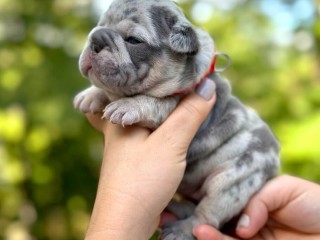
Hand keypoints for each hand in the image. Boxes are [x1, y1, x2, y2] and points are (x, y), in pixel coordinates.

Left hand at [84, 78, 216, 239]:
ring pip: (145, 115)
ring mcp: (125, 142)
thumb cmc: (142, 179)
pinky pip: (148, 133)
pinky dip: (160, 126)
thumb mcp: (170, 143)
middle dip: (158, 88)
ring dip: (161, 108)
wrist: (126, 221)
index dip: (160, 72)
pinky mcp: (134, 157)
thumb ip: (188, 114)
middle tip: (179, 75)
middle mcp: (119, 125)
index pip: (139, 82)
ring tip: (180, 96)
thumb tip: (208, 85)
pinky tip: (171, 126)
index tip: (181, 63)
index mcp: (121, 113)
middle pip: (139, 97)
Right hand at [193, 175, 319, 239]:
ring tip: (197, 229)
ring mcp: (251, 238)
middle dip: (204, 218)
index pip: (226, 199)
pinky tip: (206, 234)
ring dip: (210, 234)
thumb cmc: (314, 203)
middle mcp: (247, 220)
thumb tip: (241, 226)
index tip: (191, 196)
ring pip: (224, 237)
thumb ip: (258, 199)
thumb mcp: (284, 188)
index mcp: (251, 201)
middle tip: (189, 217)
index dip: (210, 199)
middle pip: (220, 219)